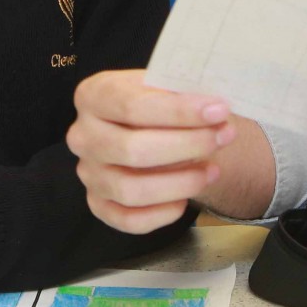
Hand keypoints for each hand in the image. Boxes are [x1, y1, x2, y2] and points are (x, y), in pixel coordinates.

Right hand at [66, 69, 240, 232]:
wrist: (153, 128)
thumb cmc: (161, 104)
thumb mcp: (167, 85)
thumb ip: (185, 94)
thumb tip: (216, 110)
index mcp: (93, 95)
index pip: (131, 105)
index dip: (179, 111)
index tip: (219, 111)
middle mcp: (82, 136)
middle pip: (131, 149)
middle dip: (186, 145)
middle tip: (223, 137)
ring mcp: (88, 173)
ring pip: (130, 190)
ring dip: (180, 183)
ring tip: (212, 171)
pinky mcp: (99, 204)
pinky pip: (129, 220)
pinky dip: (162, 213)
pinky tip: (185, 199)